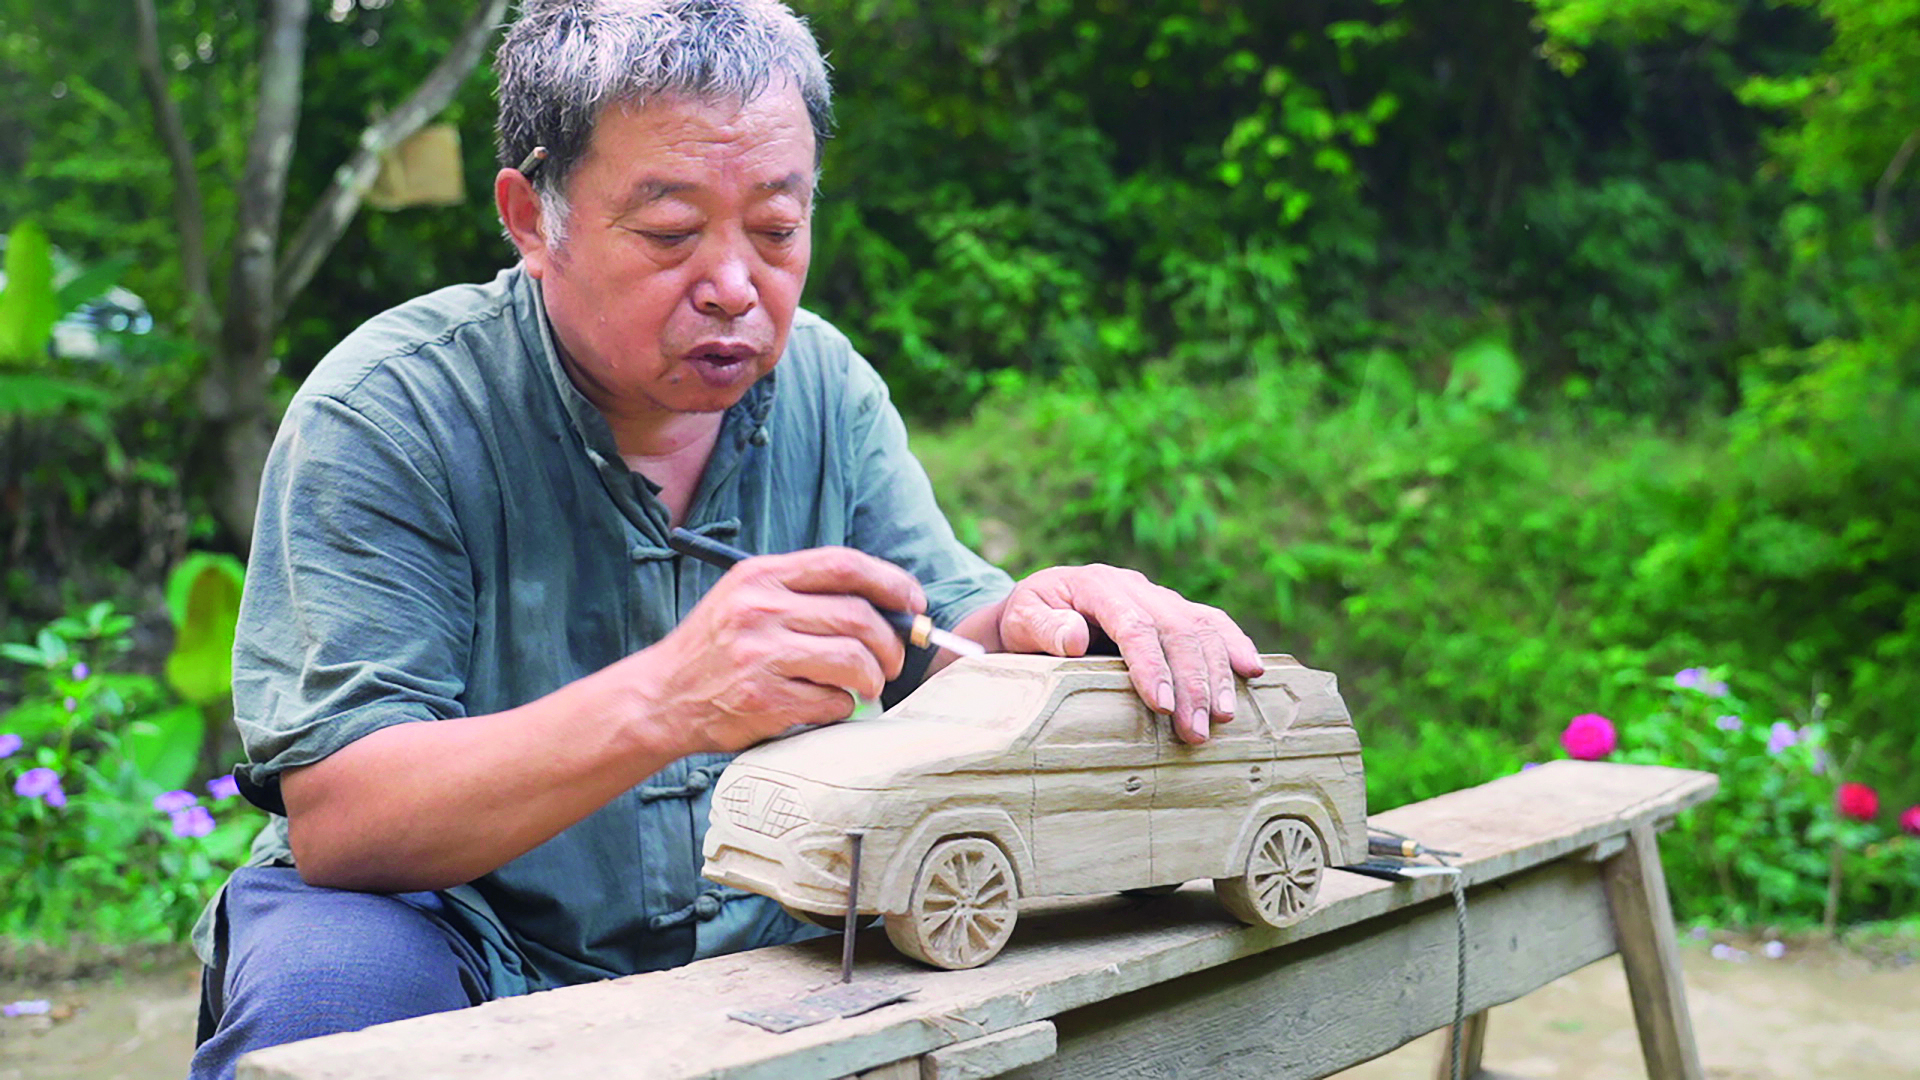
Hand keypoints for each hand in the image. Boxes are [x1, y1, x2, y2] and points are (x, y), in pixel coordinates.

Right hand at [626, 547, 924, 751]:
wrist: (660, 697)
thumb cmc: (716, 649)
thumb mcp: (747, 599)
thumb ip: (805, 594)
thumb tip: (889, 606)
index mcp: (760, 575)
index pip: (843, 564)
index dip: (891, 582)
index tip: (914, 602)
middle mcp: (759, 608)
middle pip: (859, 616)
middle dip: (891, 643)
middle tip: (893, 663)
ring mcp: (760, 654)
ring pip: (853, 660)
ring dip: (872, 679)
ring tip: (865, 687)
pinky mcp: (762, 698)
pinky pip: (832, 702)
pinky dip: (841, 708)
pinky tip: (826, 706)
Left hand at [997, 565, 1262, 744]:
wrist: (1041, 605)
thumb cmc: (1029, 620)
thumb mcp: (1021, 620)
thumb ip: (1044, 627)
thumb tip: (1075, 639)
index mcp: (1098, 585)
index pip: (1133, 624)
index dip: (1151, 665)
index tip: (1163, 706)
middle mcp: (1136, 586)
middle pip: (1176, 629)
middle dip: (1191, 682)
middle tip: (1196, 732)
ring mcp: (1160, 596)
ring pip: (1201, 628)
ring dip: (1216, 675)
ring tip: (1223, 719)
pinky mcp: (1175, 610)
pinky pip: (1212, 622)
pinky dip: (1235, 644)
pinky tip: (1253, 672)